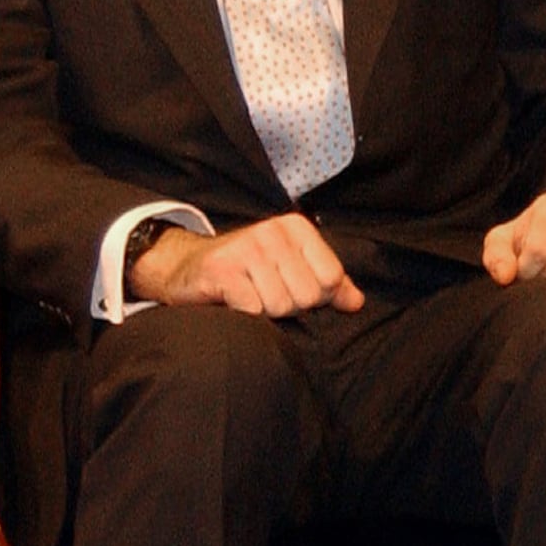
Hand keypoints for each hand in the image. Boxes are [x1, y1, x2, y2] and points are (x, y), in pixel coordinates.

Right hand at [137, 212, 365, 315]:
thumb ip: (329, 285)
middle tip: (263, 294)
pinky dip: (244, 316)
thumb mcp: (291, 270)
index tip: (291, 288)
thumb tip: (357, 302)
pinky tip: (232, 302)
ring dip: (264, 313)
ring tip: (248, 297)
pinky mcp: (222, 269)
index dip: (315, 297)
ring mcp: (246, 248)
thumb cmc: (247, 272)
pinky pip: (252, 310)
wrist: (188, 268)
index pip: (331, 279)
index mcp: (296, 228)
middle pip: (307, 296)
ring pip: (280, 306)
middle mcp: (273, 232)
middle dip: (288, 307)